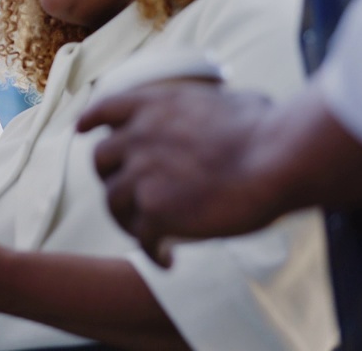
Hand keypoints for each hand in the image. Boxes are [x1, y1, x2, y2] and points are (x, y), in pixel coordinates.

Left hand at [77, 80, 282, 264]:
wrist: (279, 158)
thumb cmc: (270, 128)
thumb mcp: (230, 100)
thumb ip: (211, 106)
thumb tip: (228, 109)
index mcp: (155, 105)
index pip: (105, 109)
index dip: (91, 121)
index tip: (82, 130)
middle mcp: (139, 135)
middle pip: (101, 160)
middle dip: (112, 177)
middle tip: (131, 195)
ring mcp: (142, 174)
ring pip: (113, 202)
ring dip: (129, 219)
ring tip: (151, 235)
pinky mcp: (155, 211)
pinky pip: (141, 238)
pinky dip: (152, 252)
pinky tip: (168, 261)